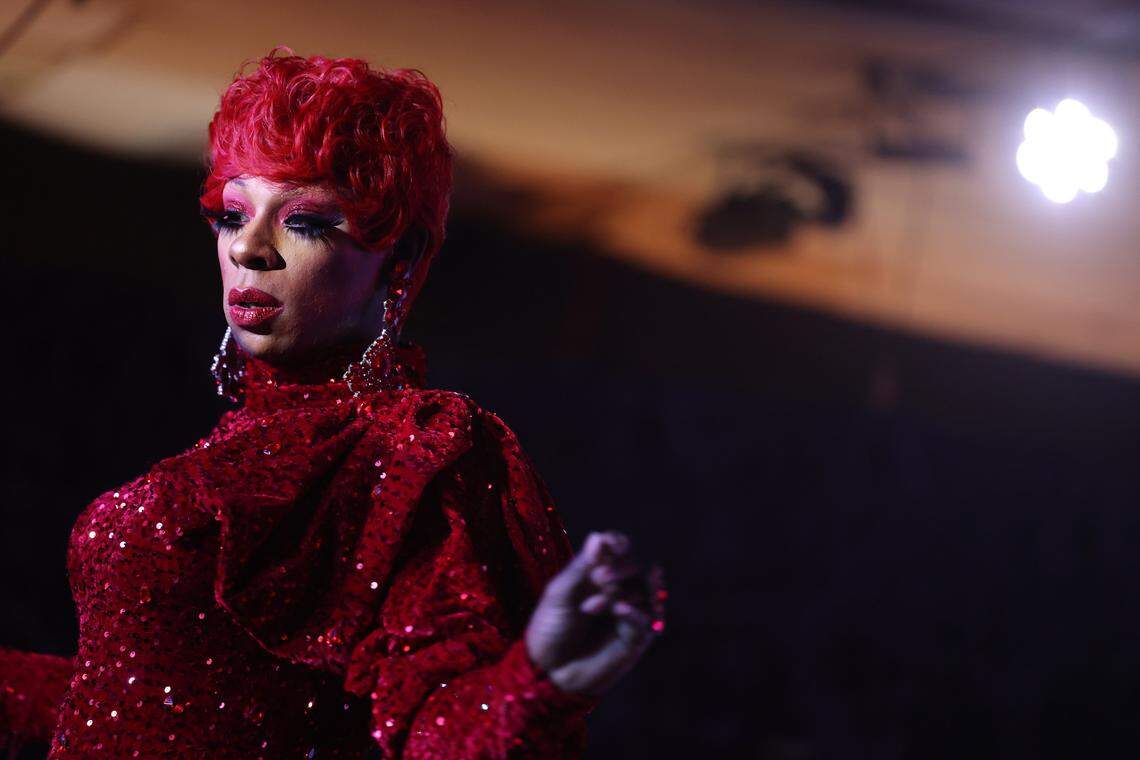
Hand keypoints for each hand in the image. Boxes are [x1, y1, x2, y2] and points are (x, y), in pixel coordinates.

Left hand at [524, 530, 665, 697]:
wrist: (547, 671)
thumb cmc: (549, 629)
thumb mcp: (559, 594)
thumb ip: (581, 567)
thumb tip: (598, 537)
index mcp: (597, 574)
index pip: (619, 549)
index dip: (619, 543)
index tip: (612, 544)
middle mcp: (617, 590)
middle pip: (636, 566)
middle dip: (621, 567)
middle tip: (599, 578)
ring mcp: (628, 614)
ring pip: (645, 591)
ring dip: (623, 591)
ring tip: (592, 605)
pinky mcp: (635, 639)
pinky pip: (646, 620)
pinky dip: (634, 612)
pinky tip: (618, 611)